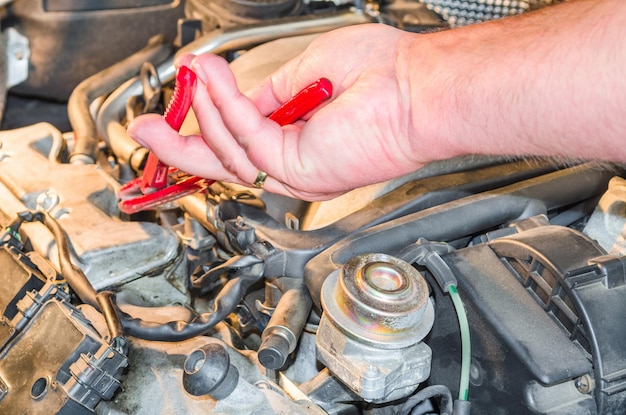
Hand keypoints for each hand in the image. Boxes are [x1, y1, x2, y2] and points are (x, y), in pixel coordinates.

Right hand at [128, 24, 439, 200]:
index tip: (182, 97)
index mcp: (297, 141)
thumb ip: (266, 92)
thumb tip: (234, 94)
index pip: (237, 145)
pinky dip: (226, 108)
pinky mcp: (299, 168)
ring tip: (187, 79)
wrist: (419, 89)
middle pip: (223, 164)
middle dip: (178, 146)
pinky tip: (211, 82)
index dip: (204, 125)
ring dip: (201, 117)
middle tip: (144, 129)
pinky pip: (247, 140)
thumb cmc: (382, 76)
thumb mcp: (306, 73)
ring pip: (228, 158)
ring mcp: (297, 170)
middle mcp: (294, 162)